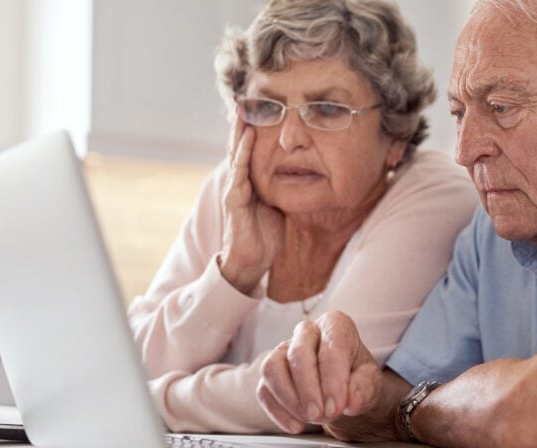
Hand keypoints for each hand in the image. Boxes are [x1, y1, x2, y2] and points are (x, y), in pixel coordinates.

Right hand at [219, 114, 284, 294]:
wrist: (251, 261)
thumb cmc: (264, 234)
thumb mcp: (277, 205)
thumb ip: (283, 187)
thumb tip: (301, 174)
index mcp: (250, 182)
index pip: (249, 149)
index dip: (251, 128)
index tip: (257, 105)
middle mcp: (240, 182)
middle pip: (239, 146)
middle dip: (240, 122)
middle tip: (242, 96)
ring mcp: (236, 190)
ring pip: (236, 155)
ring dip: (238, 132)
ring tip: (242, 110)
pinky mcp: (235, 202)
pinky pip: (239, 174)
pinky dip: (243, 154)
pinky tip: (247, 138)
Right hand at [256, 312, 382, 435]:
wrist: (343, 386)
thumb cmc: (356, 377)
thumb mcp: (370, 381)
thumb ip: (363, 389)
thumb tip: (351, 401)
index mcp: (335, 325)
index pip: (331, 348)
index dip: (332, 381)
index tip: (337, 408)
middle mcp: (306, 332)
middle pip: (297, 353)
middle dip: (308, 389)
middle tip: (319, 415)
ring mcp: (283, 350)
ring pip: (272, 368)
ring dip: (289, 398)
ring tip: (308, 419)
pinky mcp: (270, 373)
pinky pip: (264, 390)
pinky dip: (278, 411)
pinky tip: (296, 425)